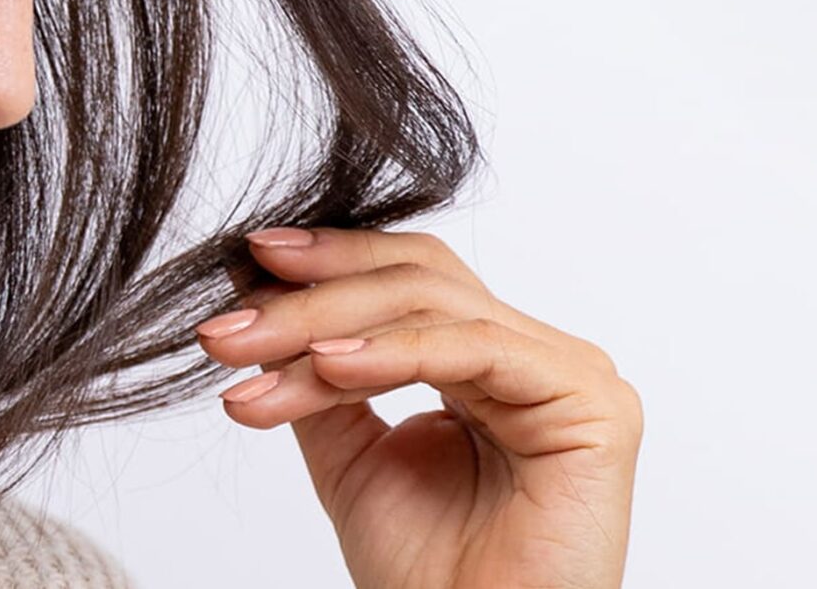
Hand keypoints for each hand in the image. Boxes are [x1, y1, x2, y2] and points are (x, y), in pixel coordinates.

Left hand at [193, 226, 641, 588]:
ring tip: (251, 354)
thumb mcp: (348, 452)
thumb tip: (256, 302)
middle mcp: (533, 356)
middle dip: (309, 296)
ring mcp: (568, 375)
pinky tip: (326, 364)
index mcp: (487, 360)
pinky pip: (477, 348)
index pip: (408, 276)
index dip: (329, 260)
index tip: (243, 262)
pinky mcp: (591, 404)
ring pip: (435, 305)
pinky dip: (391, 350)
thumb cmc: (429, 572)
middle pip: (417, 279)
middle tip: (224, 328)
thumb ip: (317, 376)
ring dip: (324, 325)